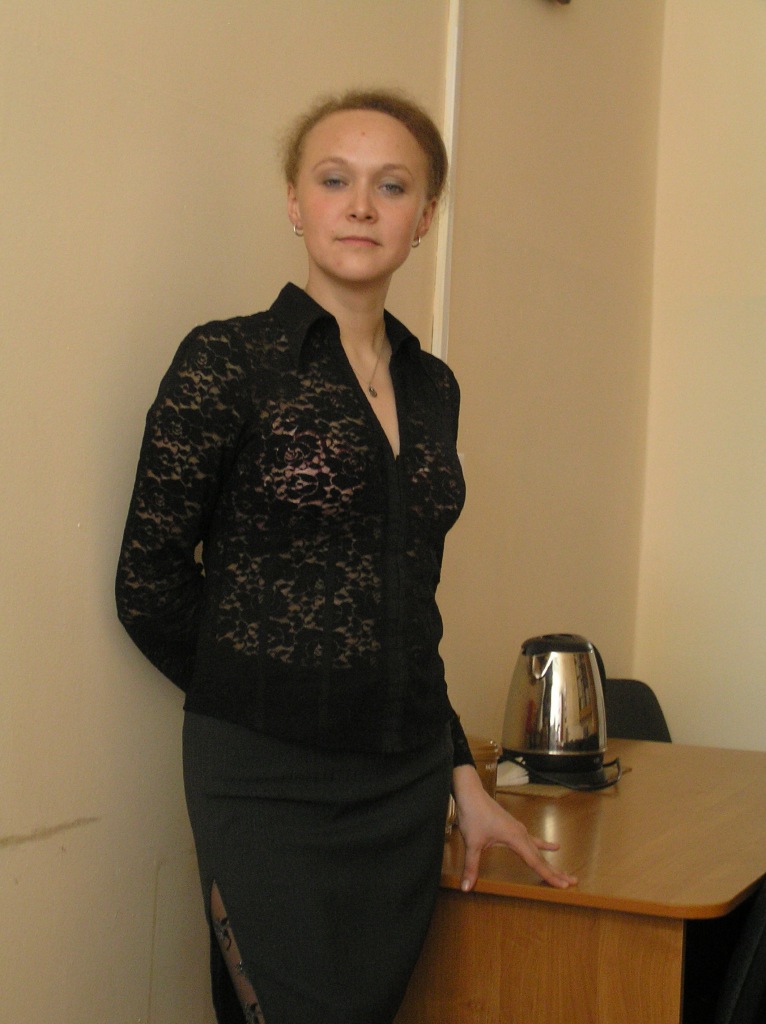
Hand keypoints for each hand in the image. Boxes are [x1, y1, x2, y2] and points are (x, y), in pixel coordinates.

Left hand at [452, 764, 577, 892]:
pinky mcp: (513, 827)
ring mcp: (518, 829)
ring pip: (538, 850)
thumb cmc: (472, 815)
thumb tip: (466, 888)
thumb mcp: (472, 843)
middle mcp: (521, 833)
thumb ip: (471, 867)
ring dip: (551, 862)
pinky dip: (543, 845)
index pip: (536, 862)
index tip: (564, 886)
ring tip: (565, 872)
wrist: (471, 793)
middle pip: (541, 857)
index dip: (549, 876)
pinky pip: (532, 840)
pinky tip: (554, 846)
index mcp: (515, 838)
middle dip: (556, 871)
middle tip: (573, 882)